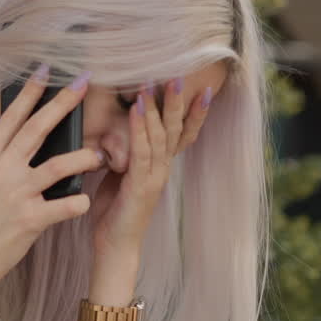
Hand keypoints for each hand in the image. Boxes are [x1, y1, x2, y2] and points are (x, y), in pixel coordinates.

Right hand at [0, 66, 102, 311]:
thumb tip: (0, 138)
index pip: (10, 119)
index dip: (29, 94)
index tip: (44, 72)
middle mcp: (1, 171)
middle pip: (36, 130)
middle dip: (61, 105)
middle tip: (82, 85)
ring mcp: (16, 194)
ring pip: (57, 165)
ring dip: (81, 157)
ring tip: (98, 154)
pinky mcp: (30, 219)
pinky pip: (63, 206)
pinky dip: (77, 203)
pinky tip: (85, 202)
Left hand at [88, 78, 211, 258]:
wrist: (116, 247)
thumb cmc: (115, 212)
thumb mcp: (121, 176)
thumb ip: (127, 155)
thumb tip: (118, 132)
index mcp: (160, 166)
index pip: (182, 134)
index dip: (195, 112)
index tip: (205, 88)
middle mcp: (163, 169)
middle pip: (175, 129)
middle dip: (178, 101)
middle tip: (180, 73)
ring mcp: (155, 177)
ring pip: (160, 136)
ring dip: (157, 108)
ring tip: (156, 82)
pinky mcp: (140, 186)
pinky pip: (141, 151)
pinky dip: (139, 128)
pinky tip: (135, 109)